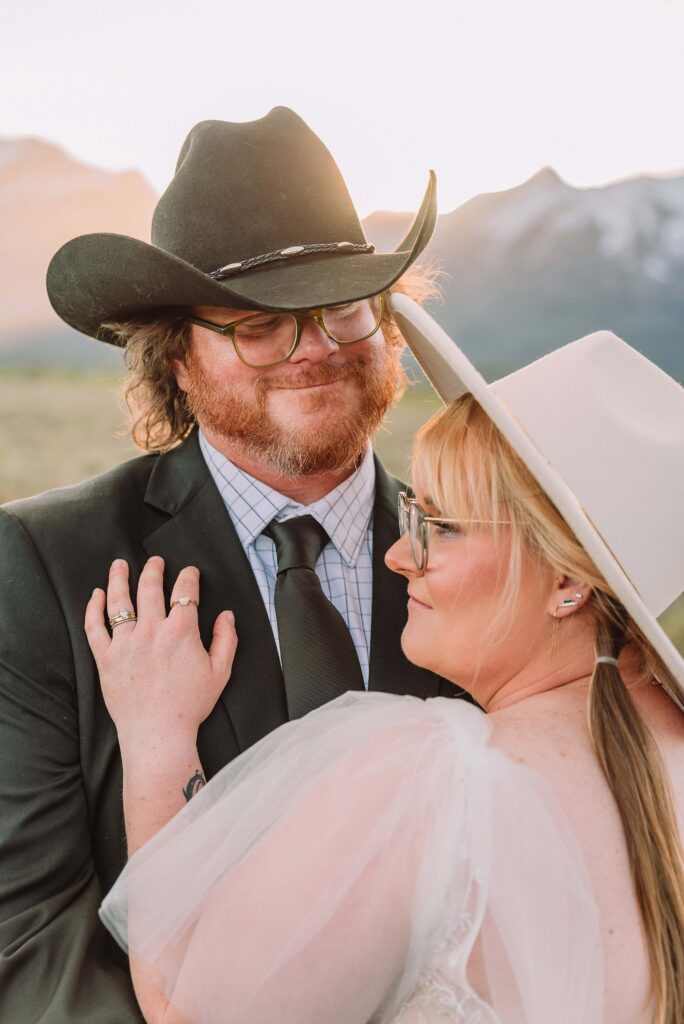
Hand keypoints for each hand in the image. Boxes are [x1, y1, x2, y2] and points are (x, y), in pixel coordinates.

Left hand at [85, 557, 236, 749]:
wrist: (158, 733)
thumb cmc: (190, 705)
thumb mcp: (221, 672)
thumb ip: (227, 640)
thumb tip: (227, 616)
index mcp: (181, 632)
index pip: (185, 592)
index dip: (189, 577)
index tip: (190, 573)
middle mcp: (151, 631)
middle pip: (150, 588)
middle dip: (154, 570)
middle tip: (156, 561)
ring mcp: (125, 643)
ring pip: (119, 601)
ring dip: (119, 578)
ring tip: (120, 564)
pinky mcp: (106, 658)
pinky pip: (95, 627)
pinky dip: (94, 608)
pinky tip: (97, 595)